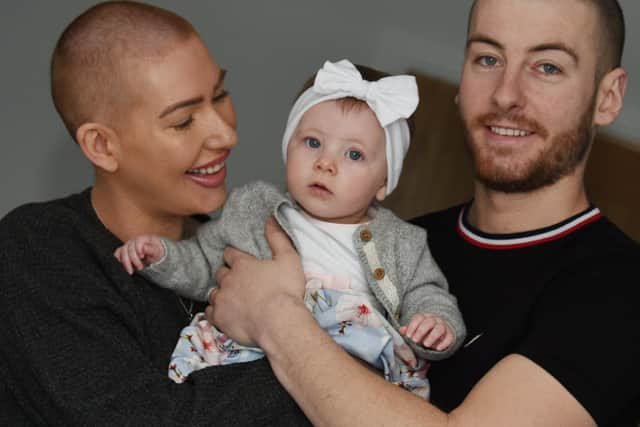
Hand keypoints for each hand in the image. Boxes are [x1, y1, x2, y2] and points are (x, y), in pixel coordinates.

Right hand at [113, 235, 164, 273]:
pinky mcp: (123, 251)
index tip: (142, 257)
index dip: (139, 249)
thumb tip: (144, 248)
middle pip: (129, 248)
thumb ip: (151, 249)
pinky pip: (117, 254)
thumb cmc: (156, 252)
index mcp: (143, 238)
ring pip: (122, 252)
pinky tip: (122, 267)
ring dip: (125, 262)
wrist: (154, 254)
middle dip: (133, 259)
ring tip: (131, 271)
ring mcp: (127, 245)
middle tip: (140, 268)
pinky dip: (118, 260)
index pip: (138, 242)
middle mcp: (133, 241)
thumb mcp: (158, 251)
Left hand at [206, 217, 305, 346]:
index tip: (240, 260)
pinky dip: (215, 311)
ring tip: (231, 297)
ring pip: (213, 292)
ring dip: (221, 292)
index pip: (230, 253)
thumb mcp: (288, 259)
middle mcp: (228, 279)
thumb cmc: (286, 290)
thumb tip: (270, 218)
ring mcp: (221, 299)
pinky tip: (224, 312)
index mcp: (242, 264)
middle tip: (238, 280)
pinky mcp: (219, 317)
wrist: (279, 323)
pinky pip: (210, 311)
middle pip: (220, 272)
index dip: (235, 256)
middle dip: (227, 274)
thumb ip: (278, 237)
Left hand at [399, 313, 453, 350]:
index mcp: (424, 317)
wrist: (441, 332)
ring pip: (440, 328)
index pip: (419, 317)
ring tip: (426, 344)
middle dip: (421, 331)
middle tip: (415, 340)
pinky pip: (449, 337)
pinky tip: (437, 348)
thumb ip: (408, 330)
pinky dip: (444, 343)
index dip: (413, 326)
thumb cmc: (425, 331)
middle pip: (429, 322)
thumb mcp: (415, 329)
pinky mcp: (450, 335)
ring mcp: (443, 327)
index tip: (408, 336)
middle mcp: (434, 320)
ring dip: (432, 336)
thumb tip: (401, 330)